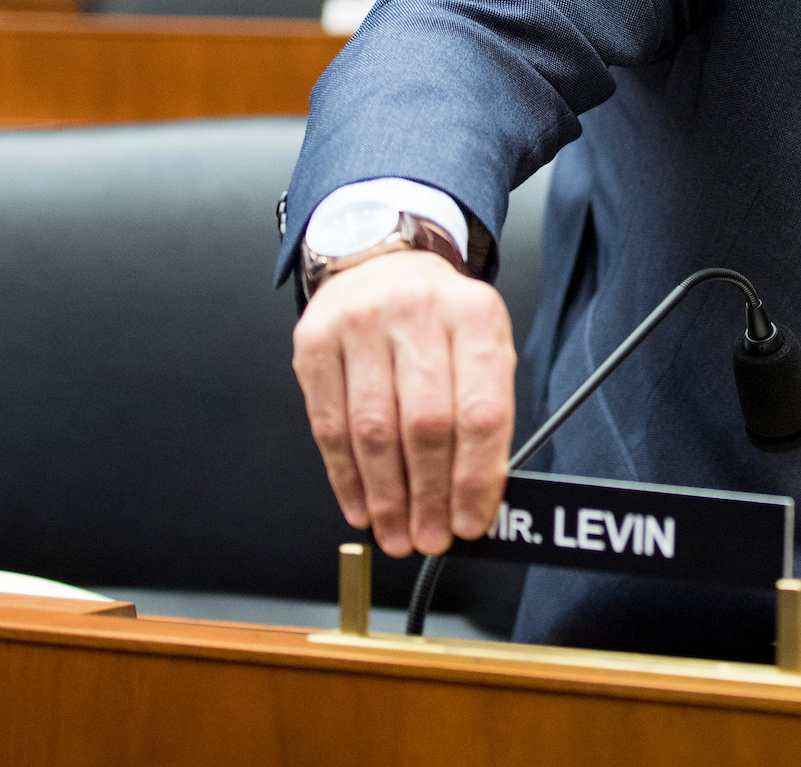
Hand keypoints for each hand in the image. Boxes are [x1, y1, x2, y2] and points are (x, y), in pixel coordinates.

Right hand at [290, 248, 515, 556]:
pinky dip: (346, 478)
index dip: (476, 477)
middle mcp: (418, 312)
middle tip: (430, 537)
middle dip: (429, 496)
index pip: (481, 410)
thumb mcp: (483, 345)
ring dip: (386, 497)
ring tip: (397, 533)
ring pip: (373, 431)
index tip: (472, 521)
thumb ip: (486, 413)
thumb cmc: (440, 319)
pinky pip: (329, 426)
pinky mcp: (314, 343)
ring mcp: (360, 324)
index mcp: (475, 314)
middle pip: (426, 425)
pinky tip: (361, 506)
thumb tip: (479, 497)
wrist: (382, 263)